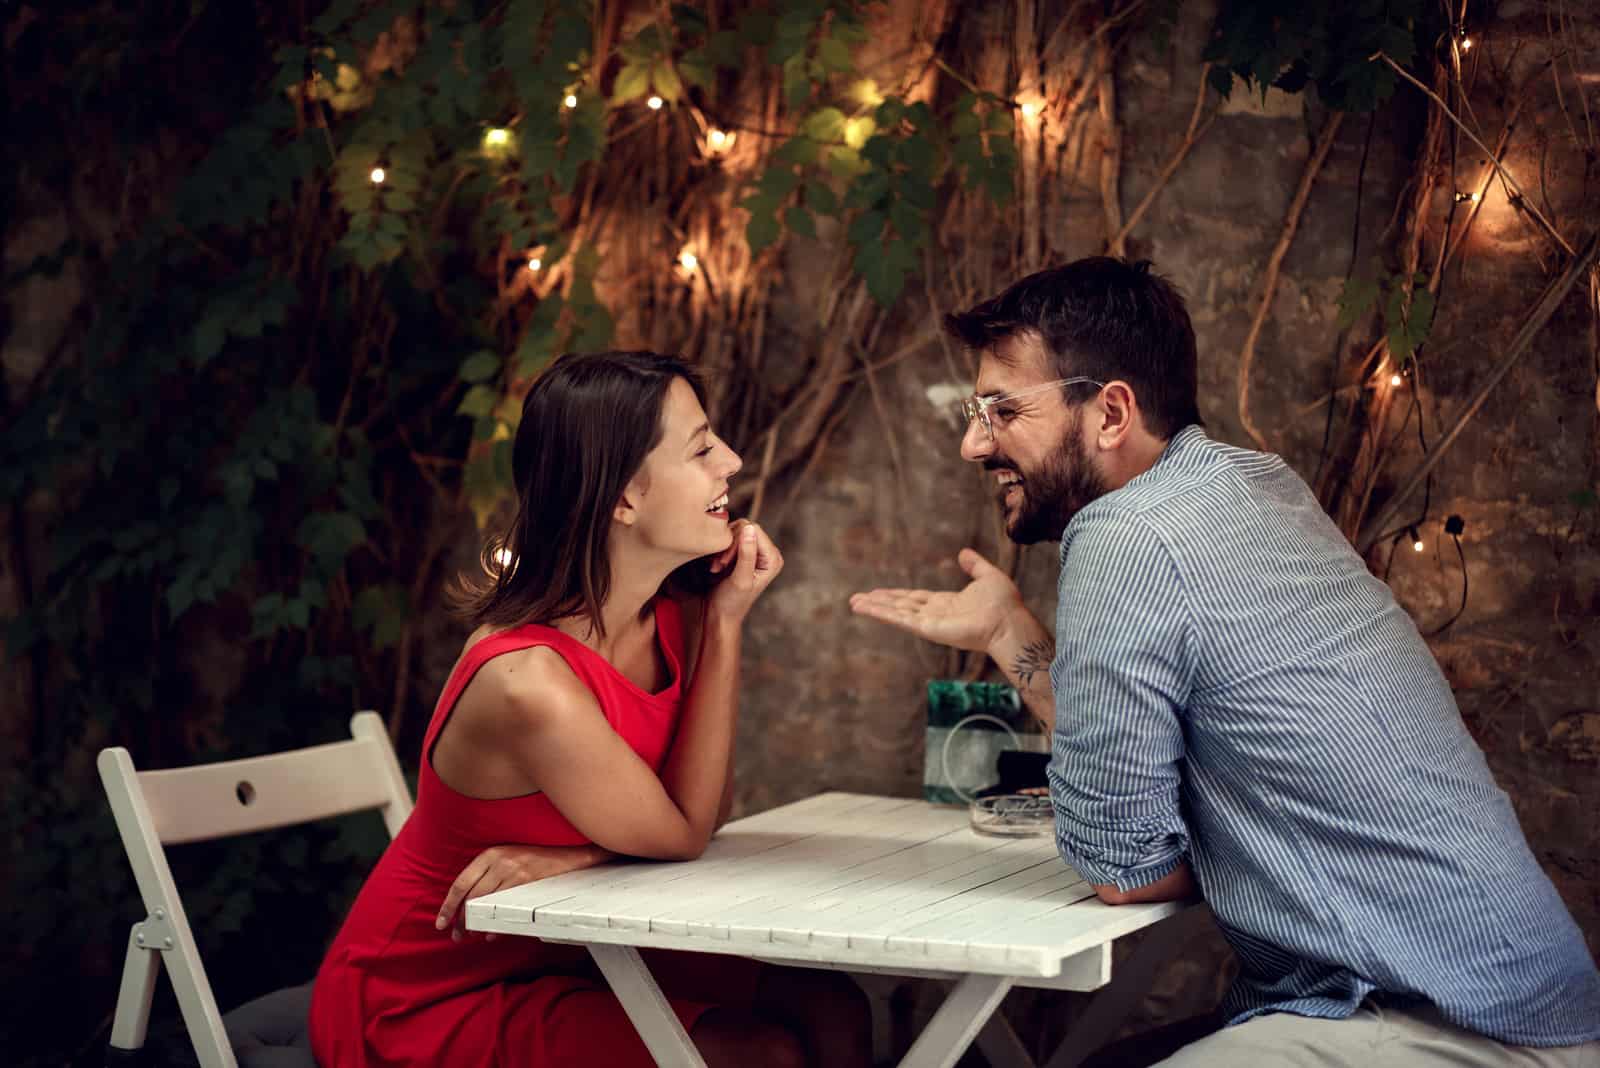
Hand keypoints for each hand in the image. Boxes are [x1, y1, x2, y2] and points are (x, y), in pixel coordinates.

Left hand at [435, 843, 606, 941]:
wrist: (569, 852)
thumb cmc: (536, 858)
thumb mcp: (508, 857)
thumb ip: (489, 875)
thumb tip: (469, 902)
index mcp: (490, 853)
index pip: (461, 883)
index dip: (448, 906)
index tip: (442, 922)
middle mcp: (499, 861)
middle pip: (470, 896)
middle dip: (460, 919)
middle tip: (456, 935)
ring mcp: (515, 871)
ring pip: (486, 903)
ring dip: (475, 923)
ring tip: (470, 936)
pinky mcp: (528, 882)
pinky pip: (505, 908)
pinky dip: (495, 924)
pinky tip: (490, 933)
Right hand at [706, 520, 782, 624]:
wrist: (721, 614)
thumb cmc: (732, 602)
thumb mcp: (741, 579)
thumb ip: (746, 554)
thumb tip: (749, 528)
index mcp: (773, 558)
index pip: (754, 530)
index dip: (736, 541)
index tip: (725, 562)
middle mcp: (768, 553)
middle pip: (745, 528)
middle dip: (729, 545)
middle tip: (720, 565)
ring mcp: (756, 552)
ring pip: (736, 532)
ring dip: (723, 548)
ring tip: (718, 566)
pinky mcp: (744, 553)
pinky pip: (731, 539)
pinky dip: (721, 550)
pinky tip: (717, 565)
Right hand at [849, 548, 1023, 653]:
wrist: (1008, 620)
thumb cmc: (1003, 603)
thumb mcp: (988, 576)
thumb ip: (975, 565)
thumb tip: (964, 553)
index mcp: (947, 603)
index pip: (915, 598)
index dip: (896, 595)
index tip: (880, 592)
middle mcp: (934, 614)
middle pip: (900, 606)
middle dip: (879, 602)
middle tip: (857, 599)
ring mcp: (929, 622)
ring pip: (895, 612)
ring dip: (874, 607)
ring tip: (854, 603)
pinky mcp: (927, 628)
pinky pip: (899, 618)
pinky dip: (880, 613)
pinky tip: (866, 608)